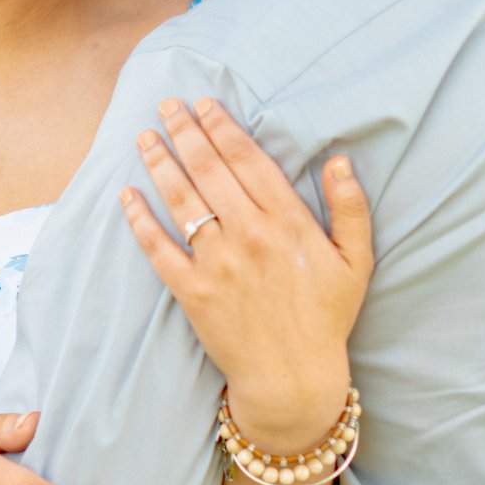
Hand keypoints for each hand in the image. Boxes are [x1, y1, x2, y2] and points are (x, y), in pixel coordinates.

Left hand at [119, 98, 373, 454]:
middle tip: (167, 106)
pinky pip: (159, 248)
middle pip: (209, 170)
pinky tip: (127, 195)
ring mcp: (218, 263)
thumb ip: (351, 208)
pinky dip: (140, 220)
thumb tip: (341, 161)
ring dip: (160, 163)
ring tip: (145, 137)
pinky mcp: (192, 291)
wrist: (293, 379)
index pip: (248, 160)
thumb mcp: (356, 262)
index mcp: (288, 222)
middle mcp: (250, 235)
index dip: (223, 127)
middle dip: (185, 132)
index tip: (204, 105)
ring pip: (182, 200)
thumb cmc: (326, 318)